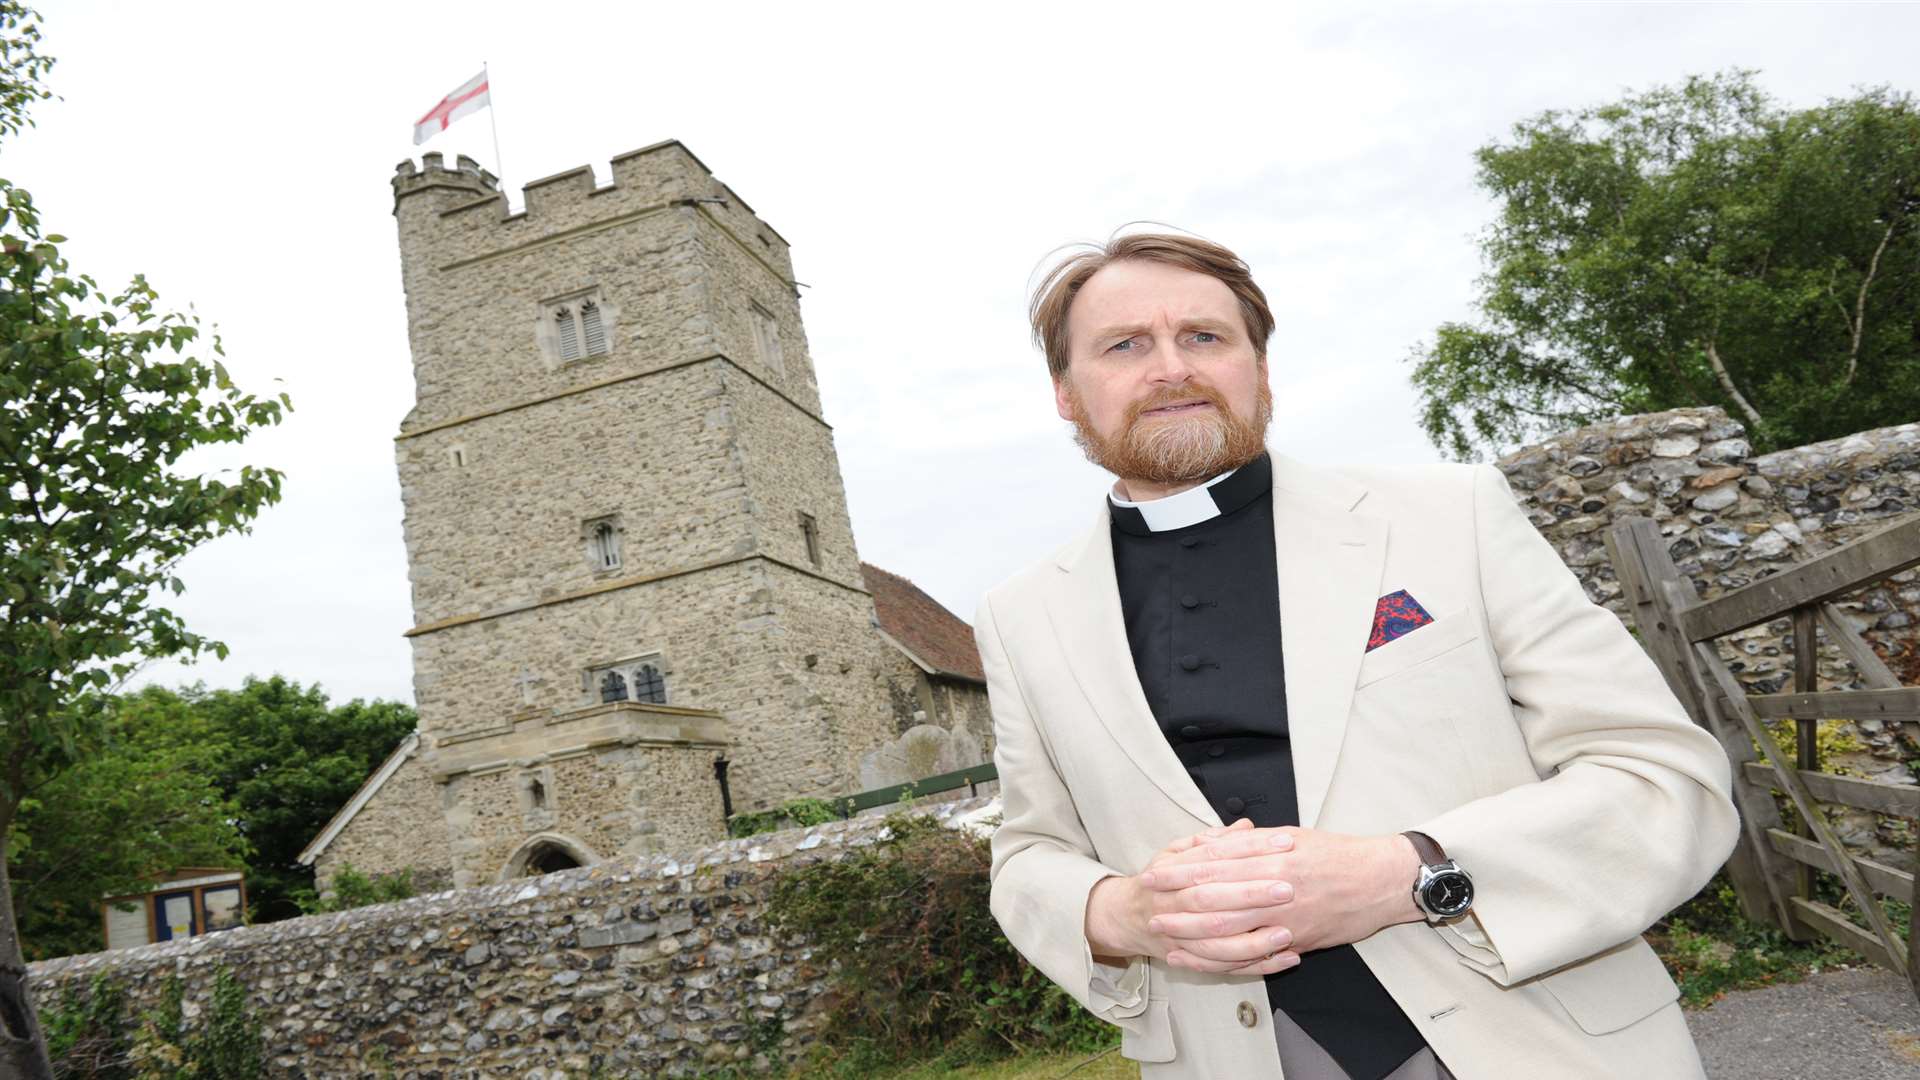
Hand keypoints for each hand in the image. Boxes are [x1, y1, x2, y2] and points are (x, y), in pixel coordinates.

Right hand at [1085, 818, 1301, 976]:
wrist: (1126, 918)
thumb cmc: (1159, 881)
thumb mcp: (1176, 851)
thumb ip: (1212, 840)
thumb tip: (1246, 826)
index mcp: (1173, 871)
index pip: (1214, 857)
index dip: (1248, 849)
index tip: (1283, 844)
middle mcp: (1173, 903)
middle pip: (1212, 899)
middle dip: (1250, 894)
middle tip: (1287, 888)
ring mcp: (1180, 936)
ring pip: (1216, 942)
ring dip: (1253, 940)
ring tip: (1286, 933)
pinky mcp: (1191, 960)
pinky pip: (1225, 967)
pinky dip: (1256, 965)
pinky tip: (1286, 959)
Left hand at [1140, 827, 1423, 968]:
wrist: (1381, 881)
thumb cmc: (1337, 854)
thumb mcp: (1292, 836)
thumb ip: (1249, 842)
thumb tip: (1211, 841)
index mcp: (1272, 858)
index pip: (1214, 865)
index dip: (1180, 871)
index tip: (1155, 873)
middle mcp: (1275, 889)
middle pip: (1215, 899)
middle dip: (1176, 905)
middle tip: (1149, 907)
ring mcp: (1285, 919)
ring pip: (1229, 930)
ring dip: (1192, 934)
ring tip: (1165, 935)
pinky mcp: (1296, 941)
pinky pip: (1253, 956)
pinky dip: (1223, 960)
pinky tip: (1200, 960)